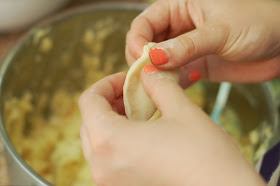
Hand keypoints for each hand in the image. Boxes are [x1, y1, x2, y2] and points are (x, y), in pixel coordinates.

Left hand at [79, 71, 265, 185]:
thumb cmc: (206, 156)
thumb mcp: (182, 110)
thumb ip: (158, 85)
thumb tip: (147, 73)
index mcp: (110, 141)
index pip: (89, 101)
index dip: (107, 83)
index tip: (127, 80)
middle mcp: (102, 166)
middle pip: (89, 121)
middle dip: (109, 102)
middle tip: (134, 94)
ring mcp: (109, 183)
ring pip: (97, 142)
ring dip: (113, 122)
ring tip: (140, 113)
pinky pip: (108, 160)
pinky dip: (118, 142)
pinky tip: (143, 135)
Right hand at [126, 0, 279, 86]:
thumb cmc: (259, 22)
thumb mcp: (220, 30)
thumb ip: (186, 46)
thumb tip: (154, 58)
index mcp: (181, 6)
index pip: (145, 22)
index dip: (137, 40)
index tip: (140, 59)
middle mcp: (179, 26)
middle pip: (147, 43)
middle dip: (143, 60)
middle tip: (144, 77)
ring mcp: (186, 47)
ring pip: (158, 61)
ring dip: (154, 75)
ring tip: (155, 87)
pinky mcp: (195, 65)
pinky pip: (174, 75)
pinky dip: (169, 84)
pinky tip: (170, 90)